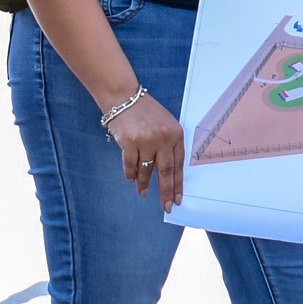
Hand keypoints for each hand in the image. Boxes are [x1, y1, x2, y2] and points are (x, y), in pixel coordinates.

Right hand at [107, 93, 185, 211]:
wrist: (124, 97)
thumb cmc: (145, 112)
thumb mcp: (165, 124)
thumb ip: (169, 145)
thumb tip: (169, 173)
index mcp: (176, 134)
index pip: (178, 165)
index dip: (178, 184)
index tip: (177, 198)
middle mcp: (164, 138)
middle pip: (166, 172)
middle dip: (166, 192)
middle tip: (166, 206)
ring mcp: (147, 140)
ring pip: (146, 170)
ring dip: (144, 183)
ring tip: (143, 192)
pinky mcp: (130, 142)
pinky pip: (130, 165)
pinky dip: (130, 174)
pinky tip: (131, 179)